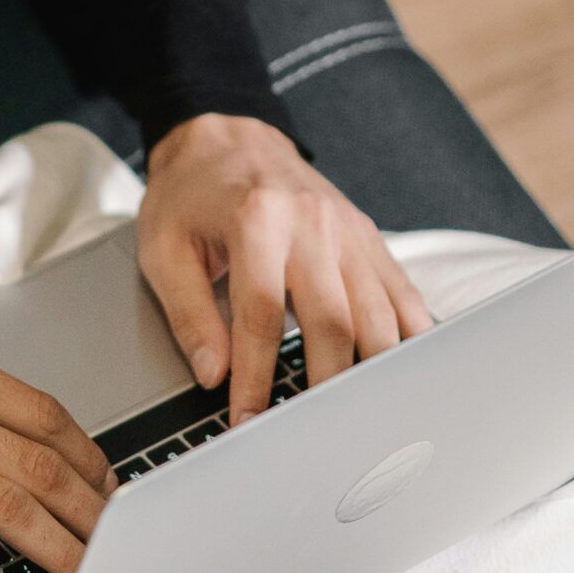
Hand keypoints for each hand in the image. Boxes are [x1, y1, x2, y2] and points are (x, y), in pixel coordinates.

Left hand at [138, 112, 432, 422]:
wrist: (228, 135)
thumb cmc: (191, 194)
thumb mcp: (163, 246)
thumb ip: (188, 312)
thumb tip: (212, 375)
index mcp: (256, 220)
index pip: (262, 316)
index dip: (255, 377)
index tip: (248, 423)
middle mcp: (312, 223)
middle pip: (333, 321)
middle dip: (323, 388)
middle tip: (311, 436)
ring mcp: (348, 231)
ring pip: (379, 315)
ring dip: (371, 375)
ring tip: (359, 421)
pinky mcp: (369, 238)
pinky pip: (403, 296)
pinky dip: (409, 340)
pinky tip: (403, 377)